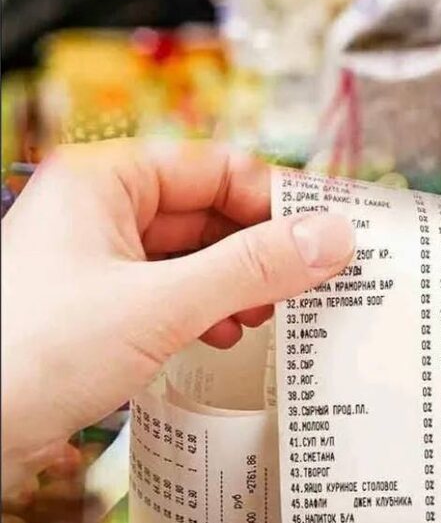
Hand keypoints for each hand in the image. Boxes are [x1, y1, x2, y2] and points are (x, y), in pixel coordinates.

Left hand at [0, 139, 354, 494]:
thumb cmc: (21, 355)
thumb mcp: (159, 305)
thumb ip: (252, 268)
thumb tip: (328, 238)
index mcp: (104, 180)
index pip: (217, 166)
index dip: (276, 198)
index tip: (325, 231)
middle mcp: (100, 211)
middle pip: (210, 211)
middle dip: (261, 248)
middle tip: (311, 277)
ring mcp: (97, 260)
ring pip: (195, 254)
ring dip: (239, 283)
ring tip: (270, 311)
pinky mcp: (100, 307)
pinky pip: (174, 291)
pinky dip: (210, 309)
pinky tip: (228, 333)